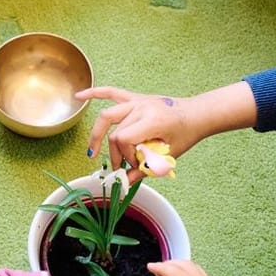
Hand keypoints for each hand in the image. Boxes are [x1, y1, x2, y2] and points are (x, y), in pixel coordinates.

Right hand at [81, 88, 204, 175]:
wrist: (197, 114)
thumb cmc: (185, 134)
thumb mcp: (168, 155)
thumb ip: (145, 169)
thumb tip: (125, 182)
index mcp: (151, 120)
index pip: (124, 139)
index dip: (126, 156)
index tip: (136, 165)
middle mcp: (142, 107)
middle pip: (115, 131)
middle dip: (115, 152)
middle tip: (119, 166)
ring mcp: (137, 101)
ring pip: (108, 115)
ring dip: (98, 134)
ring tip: (93, 151)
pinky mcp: (135, 98)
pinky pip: (111, 92)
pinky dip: (94, 93)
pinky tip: (79, 97)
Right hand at [149, 259, 230, 275]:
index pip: (175, 272)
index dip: (161, 267)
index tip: (149, 266)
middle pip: (185, 265)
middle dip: (169, 263)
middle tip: (157, 268)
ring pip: (193, 266)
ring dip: (179, 265)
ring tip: (167, 270)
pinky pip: (199, 272)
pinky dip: (188, 269)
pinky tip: (181, 275)